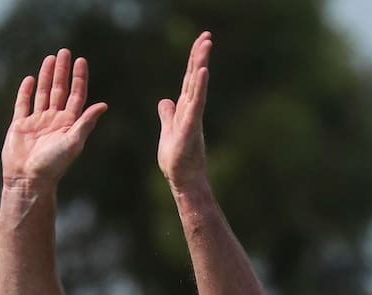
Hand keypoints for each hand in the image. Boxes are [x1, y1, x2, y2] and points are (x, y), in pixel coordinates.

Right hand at [1, 49, 106, 187]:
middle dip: (62, 72)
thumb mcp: (73, 142)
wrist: (28, 179)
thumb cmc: (53, 165)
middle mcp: (53, 121)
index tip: (81, 61)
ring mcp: (36, 122)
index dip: (79, 78)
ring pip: (43, 94)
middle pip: (60, 91)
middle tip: (65, 52)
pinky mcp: (20, 126)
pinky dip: (26, 92)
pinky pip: (23, 104)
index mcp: (68, 124)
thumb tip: (103, 105)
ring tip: (50, 58)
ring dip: (46, 76)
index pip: (76, 96)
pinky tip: (30, 80)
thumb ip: (86, 122)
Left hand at [157, 31, 211, 193]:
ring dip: (201, 66)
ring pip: (197, 87)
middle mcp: (191, 111)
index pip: (189, 80)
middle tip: (207, 35)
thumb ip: (167, 115)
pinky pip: (196, 105)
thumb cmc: (176, 161)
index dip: (193, 61)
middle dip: (200, 56)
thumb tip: (164, 101)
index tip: (201, 41)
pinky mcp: (191, 129)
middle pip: (195, 78)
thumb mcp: (167, 132)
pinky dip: (200, 88)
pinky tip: (202, 73)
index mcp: (185, 110)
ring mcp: (193, 118)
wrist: (182, 181)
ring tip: (206, 46)